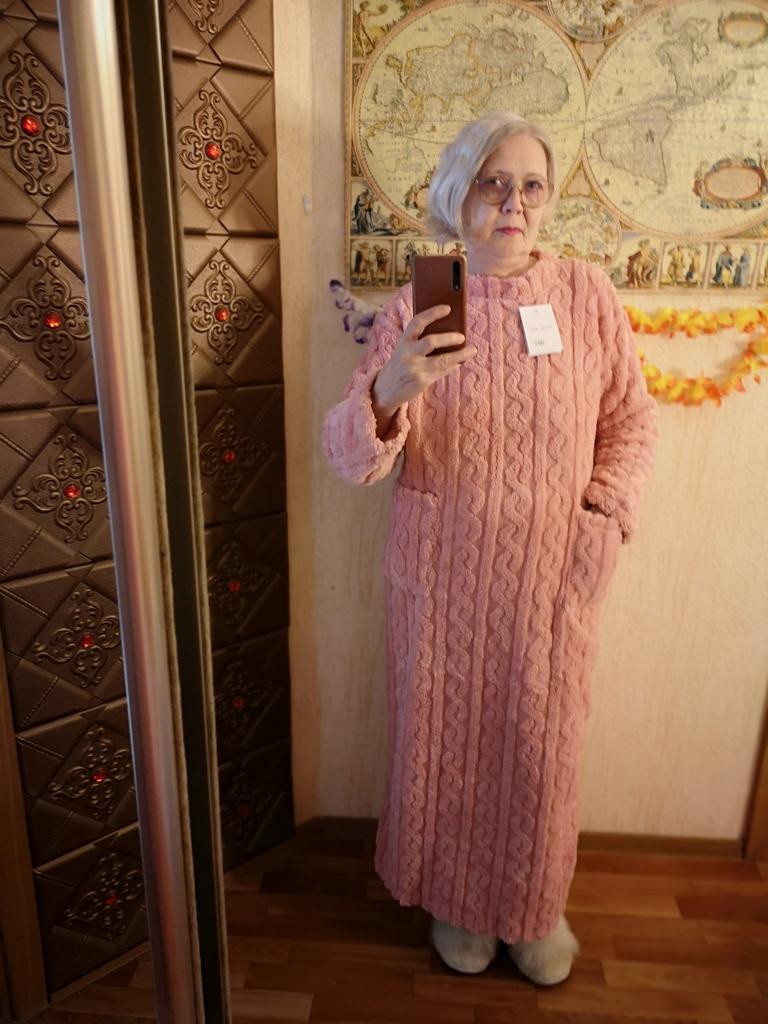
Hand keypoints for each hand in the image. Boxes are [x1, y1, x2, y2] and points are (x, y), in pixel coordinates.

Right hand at [372, 304, 476, 421]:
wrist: (385, 390)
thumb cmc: (400, 365)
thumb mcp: (404, 350)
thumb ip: (420, 341)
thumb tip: (448, 332)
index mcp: (403, 341)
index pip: (417, 322)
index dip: (432, 313)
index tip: (447, 308)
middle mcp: (407, 354)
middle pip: (431, 341)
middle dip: (449, 337)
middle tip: (462, 336)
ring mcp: (414, 369)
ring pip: (442, 360)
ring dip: (460, 355)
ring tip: (472, 350)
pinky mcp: (421, 381)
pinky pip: (442, 372)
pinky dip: (454, 366)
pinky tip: (460, 362)